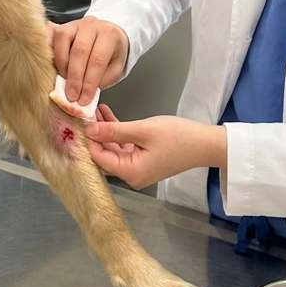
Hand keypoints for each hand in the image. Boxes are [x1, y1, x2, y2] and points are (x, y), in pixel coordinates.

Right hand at [46, 15, 129, 106]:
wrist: (108, 33)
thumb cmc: (111, 53)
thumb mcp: (115, 68)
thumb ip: (100, 80)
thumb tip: (82, 95)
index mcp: (109, 35)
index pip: (97, 60)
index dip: (89, 82)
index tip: (83, 100)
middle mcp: (92, 25)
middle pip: (80, 50)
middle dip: (74, 77)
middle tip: (71, 96)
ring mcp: (75, 23)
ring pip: (62, 38)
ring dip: (61, 63)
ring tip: (63, 80)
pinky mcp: (61, 25)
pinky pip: (51, 35)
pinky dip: (50, 51)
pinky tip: (52, 66)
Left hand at [85, 105, 226, 189]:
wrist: (206, 143)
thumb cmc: (179, 137)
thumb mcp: (143, 130)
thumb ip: (114, 131)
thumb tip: (90, 131)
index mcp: (131, 173)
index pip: (99, 157)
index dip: (88, 139)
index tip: (79, 121)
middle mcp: (132, 175)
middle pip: (105, 154)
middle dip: (96, 133)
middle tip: (85, 113)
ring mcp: (138, 169)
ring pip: (113, 150)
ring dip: (106, 131)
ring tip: (96, 110)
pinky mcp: (144, 161)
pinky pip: (124, 148)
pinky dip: (118, 134)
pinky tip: (109, 117)